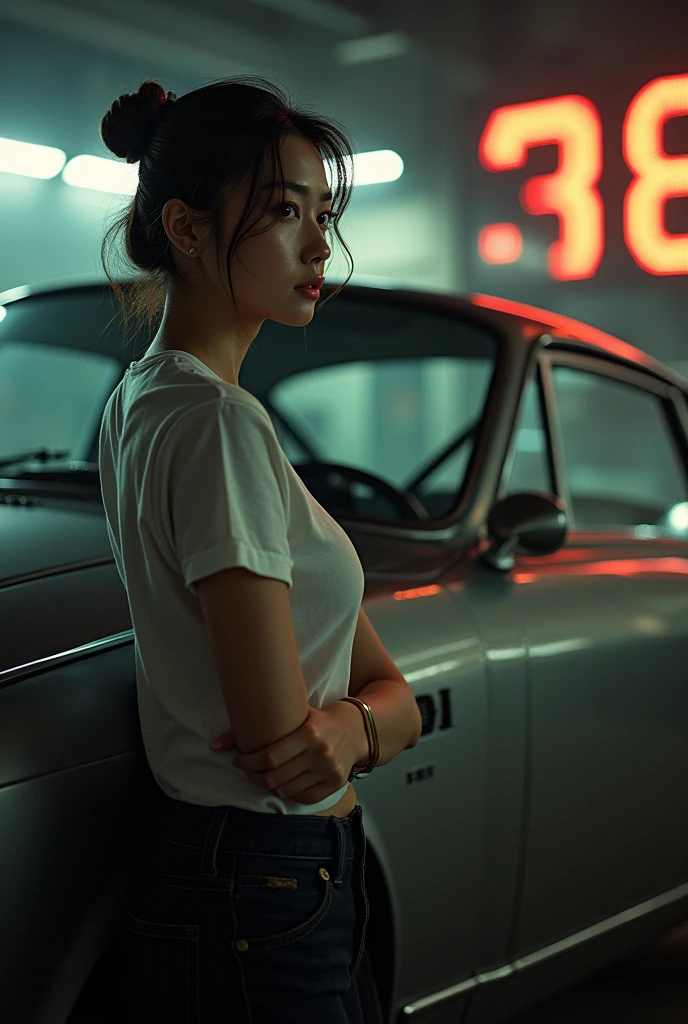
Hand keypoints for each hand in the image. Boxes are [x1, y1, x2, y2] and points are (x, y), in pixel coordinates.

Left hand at [208, 703, 361, 804]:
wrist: (356, 729)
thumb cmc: (318, 718)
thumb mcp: (294, 712)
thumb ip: (256, 723)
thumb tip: (214, 745)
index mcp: (310, 732)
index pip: (270, 756)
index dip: (249, 763)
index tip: (239, 760)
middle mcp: (321, 753)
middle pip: (275, 777)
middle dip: (254, 776)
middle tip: (246, 770)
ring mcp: (329, 771)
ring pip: (286, 790)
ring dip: (268, 786)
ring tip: (261, 776)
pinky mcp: (335, 784)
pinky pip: (302, 797)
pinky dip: (287, 793)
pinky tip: (281, 783)